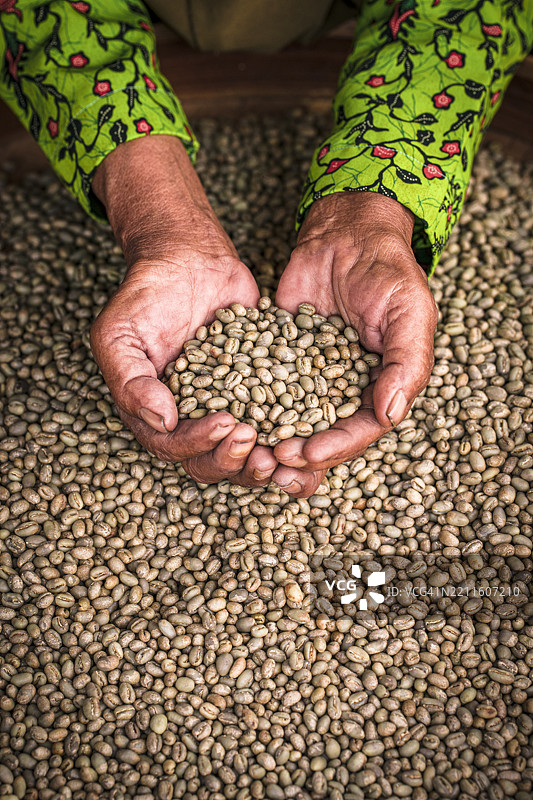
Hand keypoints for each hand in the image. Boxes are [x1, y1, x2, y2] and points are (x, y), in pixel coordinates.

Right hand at [90, 136, 277, 485]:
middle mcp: (191, 418)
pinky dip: (291, 430)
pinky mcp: (260, 389)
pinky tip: (310, 425)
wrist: (188, 261)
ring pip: (245, 452)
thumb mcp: (118, 334)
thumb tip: (162, 421)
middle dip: (234, 460)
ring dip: (263, 460)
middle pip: (211, 461)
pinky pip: (276, 418)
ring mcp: (228, 406)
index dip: (199, 443)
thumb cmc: (145, 295)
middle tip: (257, 445)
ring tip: (284, 452)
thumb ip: (130, 381)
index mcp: (154, 414)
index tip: (225, 423)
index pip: (174, 446)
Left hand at [272, 191, 437, 494]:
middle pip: (320, 437)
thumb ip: (406, 364)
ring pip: (287, 420)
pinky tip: (228, 414)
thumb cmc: (387, 270)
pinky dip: (247, 403)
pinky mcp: (276, 357)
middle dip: (297, 455)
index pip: (359, 431)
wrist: (344, 233)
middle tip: (271, 461)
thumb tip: (390, 415)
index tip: (308, 453)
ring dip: (269, 439)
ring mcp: (306, 376)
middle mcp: (341, 390)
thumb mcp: (410, 312)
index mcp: (378, 388)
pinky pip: (260, 385)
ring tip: (248, 447)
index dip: (335, 448)